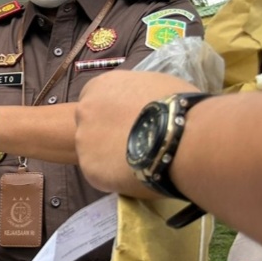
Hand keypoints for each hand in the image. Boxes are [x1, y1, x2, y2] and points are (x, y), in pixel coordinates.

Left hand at [75, 71, 198, 195]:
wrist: (178, 137)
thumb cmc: (177, 105)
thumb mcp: (155, 84)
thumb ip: (137, 94)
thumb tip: (142, 104)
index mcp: (100, 86)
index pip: (96, 99)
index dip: (113, 113)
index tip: (128, 123)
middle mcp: (84, 110)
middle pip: (91, 125)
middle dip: (108, 134)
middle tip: (135, 143)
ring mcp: (83, 139)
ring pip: (94, 150)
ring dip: (110, 155)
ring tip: (140, 159)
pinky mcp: (88, 166)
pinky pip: (100, 172)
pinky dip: (115, 176)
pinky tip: (136, 173)